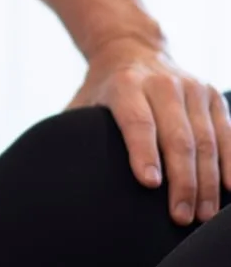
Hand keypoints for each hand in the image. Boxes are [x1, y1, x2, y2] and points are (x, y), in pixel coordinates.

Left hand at [67, 41, 230, 224]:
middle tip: (180, 218)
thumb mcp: (81, 105)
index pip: (138, 123)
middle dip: (182, 182)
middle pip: (177, 138)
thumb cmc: (101, 91)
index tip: (149, 184)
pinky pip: (228, 133)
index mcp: (126, 86)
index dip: (144, 153)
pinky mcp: (214, 95)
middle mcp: (162, 84)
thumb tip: (53, 180)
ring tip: (203, 215)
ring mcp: (193, 88)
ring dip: (208, 181)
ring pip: (206, 140)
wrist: (131, 48)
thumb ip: (72, 135)